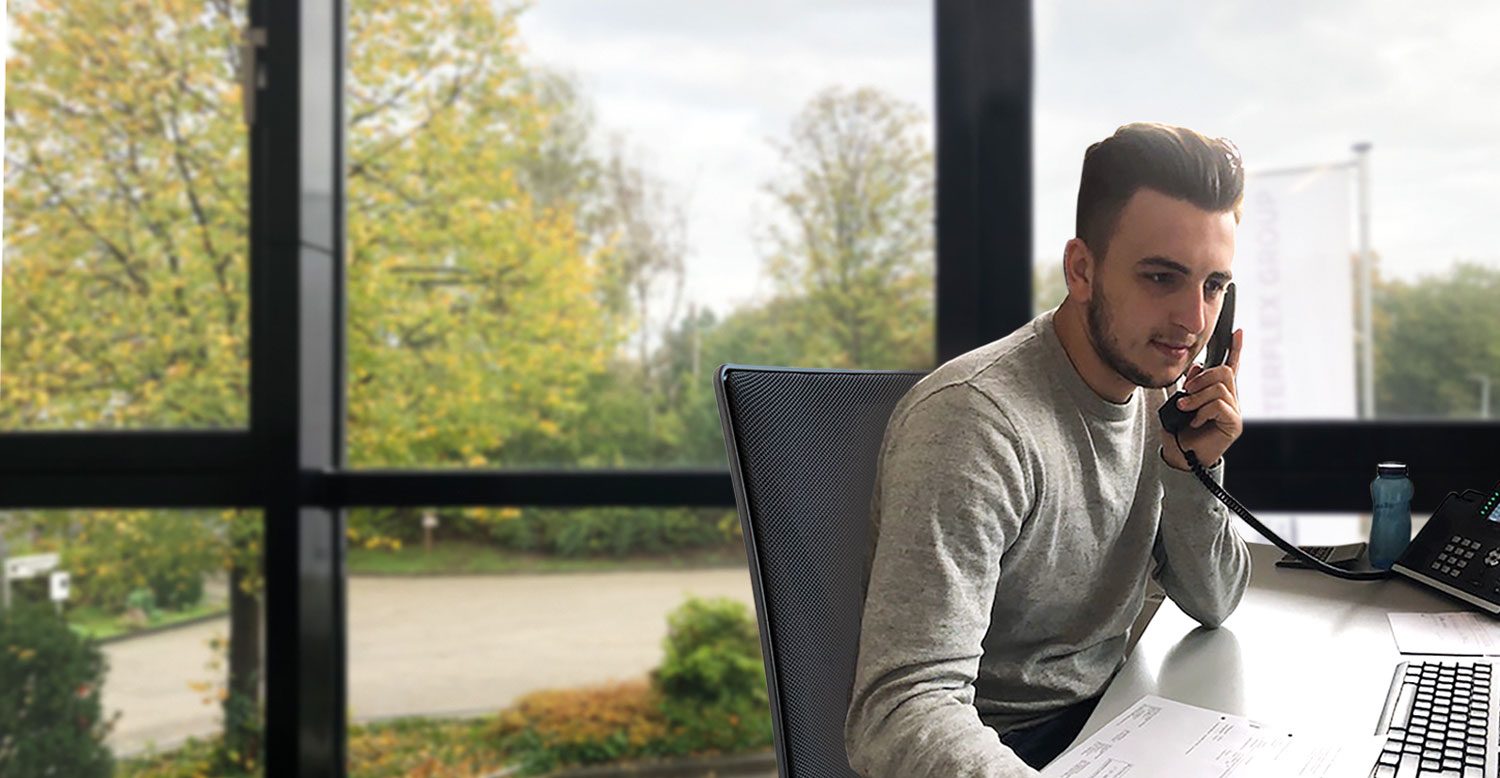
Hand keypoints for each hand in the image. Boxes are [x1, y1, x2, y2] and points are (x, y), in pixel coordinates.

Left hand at [1160, 329, 1243, 470]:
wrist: (1180, 456)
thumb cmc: (1180, 431)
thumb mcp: (1181, 402)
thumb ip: (1191, 385)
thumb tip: (1198, 367)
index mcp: (1219, 392)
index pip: (1231, 366)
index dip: (1235, 349)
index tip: (1236, 331)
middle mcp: (1230, 400)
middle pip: (1224, 372)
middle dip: (1201, 378)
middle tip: (1186, 391)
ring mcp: (1233, 412)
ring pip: (1219, 388)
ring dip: (1197, 397)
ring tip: (1185, 408)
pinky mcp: (1233, 425)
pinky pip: (1219, 406)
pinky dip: (1202, 411)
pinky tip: (1195, 421)